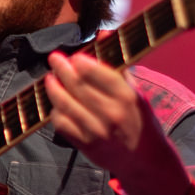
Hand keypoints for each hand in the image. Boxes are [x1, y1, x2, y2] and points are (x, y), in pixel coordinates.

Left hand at [45, 50, 182, 194]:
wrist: (144, 160)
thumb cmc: (140, 121)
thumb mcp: (136, 92)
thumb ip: (117, 65)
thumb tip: (103, 34)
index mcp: (127, 97)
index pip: (97, 73)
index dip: (81, 62)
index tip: (74, 56)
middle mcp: (111, 114)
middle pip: (77, 86)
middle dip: (62, 69)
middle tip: (54, 59)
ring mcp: (96, 131)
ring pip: (65, 104)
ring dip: (53, 88)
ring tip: (50, 78)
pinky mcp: (85, 146)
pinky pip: (62, 124)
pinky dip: (56, 111)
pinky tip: (55, 103)